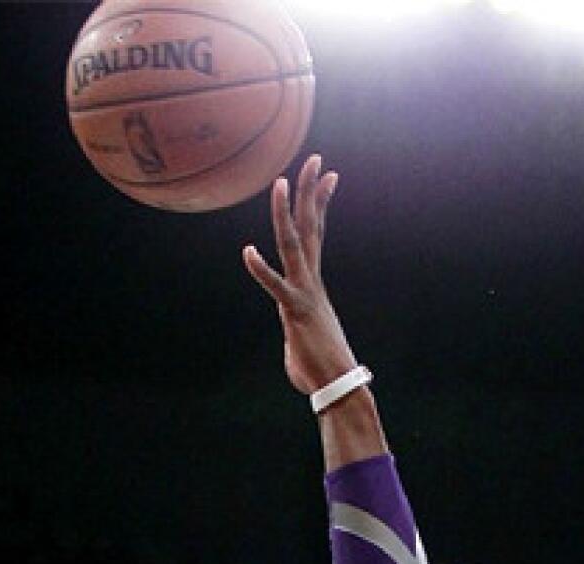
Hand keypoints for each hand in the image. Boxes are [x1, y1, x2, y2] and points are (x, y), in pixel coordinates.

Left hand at [242, 153, 354, 395]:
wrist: (336, 386)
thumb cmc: (319, 368)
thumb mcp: (302, 337)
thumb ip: (294, 326)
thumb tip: (293, 334)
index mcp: (313, 284)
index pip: (316, 235)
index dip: (320, 204)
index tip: (328, 176)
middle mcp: (311, 281)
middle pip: (310, 228)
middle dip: (310, 192)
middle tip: (315, 158)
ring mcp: (304, 294)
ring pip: (294, 245)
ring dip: (286, 214)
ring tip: (281, 183)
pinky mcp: (295, 313)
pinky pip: (276, 287)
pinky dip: (260, 270)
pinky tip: (247, 252)